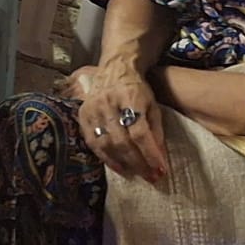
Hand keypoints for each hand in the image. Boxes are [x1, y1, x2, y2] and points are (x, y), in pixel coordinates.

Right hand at [67, 56, 169, 182]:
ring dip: (124, 163)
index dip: (150, 152)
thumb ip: (156, 130)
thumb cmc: (138, 88)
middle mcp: (108, 102)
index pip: (140, 131)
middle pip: (123, 140)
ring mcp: (93, 108)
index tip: (161, 169)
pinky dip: (106, 158)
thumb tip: (160, 158)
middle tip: (152, 176)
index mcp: (130, 96)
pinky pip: (93, 142)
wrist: (115, 68)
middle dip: (139, 162)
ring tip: (138, 174)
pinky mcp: (83, 115)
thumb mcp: (153, 104)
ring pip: (107, 144)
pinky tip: (119, 168)